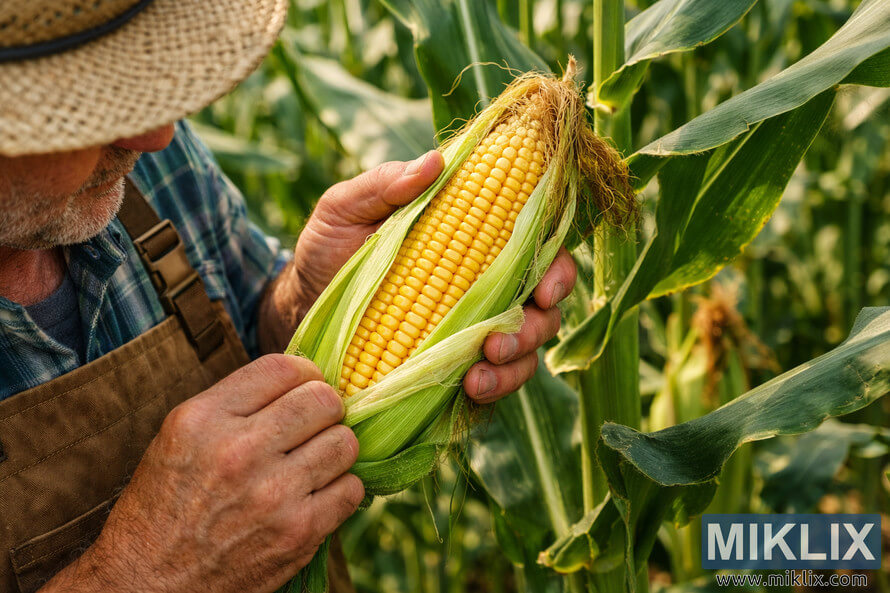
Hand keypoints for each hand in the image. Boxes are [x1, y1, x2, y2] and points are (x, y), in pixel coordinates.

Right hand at [43, 355, 363, 592]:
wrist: (148, 584)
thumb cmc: (164, 507)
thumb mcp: (180, 438)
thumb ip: (236, 403)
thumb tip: (301, 379)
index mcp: (203, 420)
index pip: (282, 368)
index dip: (305, 372)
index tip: (306, 385)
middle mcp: (239, 451)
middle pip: (323, 401)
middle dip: (325, 409)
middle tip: (315, 424)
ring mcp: (273, 494)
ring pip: (345, 443)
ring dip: (336, 449)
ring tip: (315, 460)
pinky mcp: (298, 533)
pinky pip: (352, 489)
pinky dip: (342, 489)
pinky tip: (318, 494)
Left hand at [267, 152, 575, 401]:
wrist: (298, 310)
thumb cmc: (327, 250)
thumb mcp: (345, 210)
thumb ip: (384, 185)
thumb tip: (434, 162)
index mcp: (472, 241)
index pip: (536, 250)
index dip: (556, 269)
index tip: (544, 287)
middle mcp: (483, 286)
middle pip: (543, 307)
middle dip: (537, 326)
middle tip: (500, 339)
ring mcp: (472, 330)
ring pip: (527, 350)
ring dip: (516, 363)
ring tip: (480, 373)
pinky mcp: (457, 368)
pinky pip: (495, 382)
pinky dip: (494, 388)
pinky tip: (471, 387)